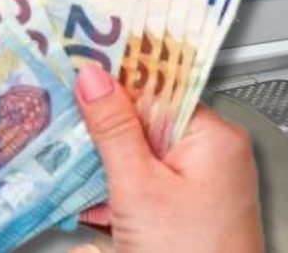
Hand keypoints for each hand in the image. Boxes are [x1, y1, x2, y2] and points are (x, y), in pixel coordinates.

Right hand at [71, 66, 263, 252]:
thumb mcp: (138, 189)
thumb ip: (114, 129)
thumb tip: (95, 79)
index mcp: (215, 135)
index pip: (160, 88)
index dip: (117, 85)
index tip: (80, 76)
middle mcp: (219, 153)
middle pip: (153, 122)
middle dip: (109, 131)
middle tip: (68, 128)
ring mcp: (209, 183)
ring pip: (149, 156)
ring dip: (112, 165)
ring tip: (77, 171)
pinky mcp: (196, 210)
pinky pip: (156, 184)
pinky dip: (126, 192)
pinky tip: (98, 206)